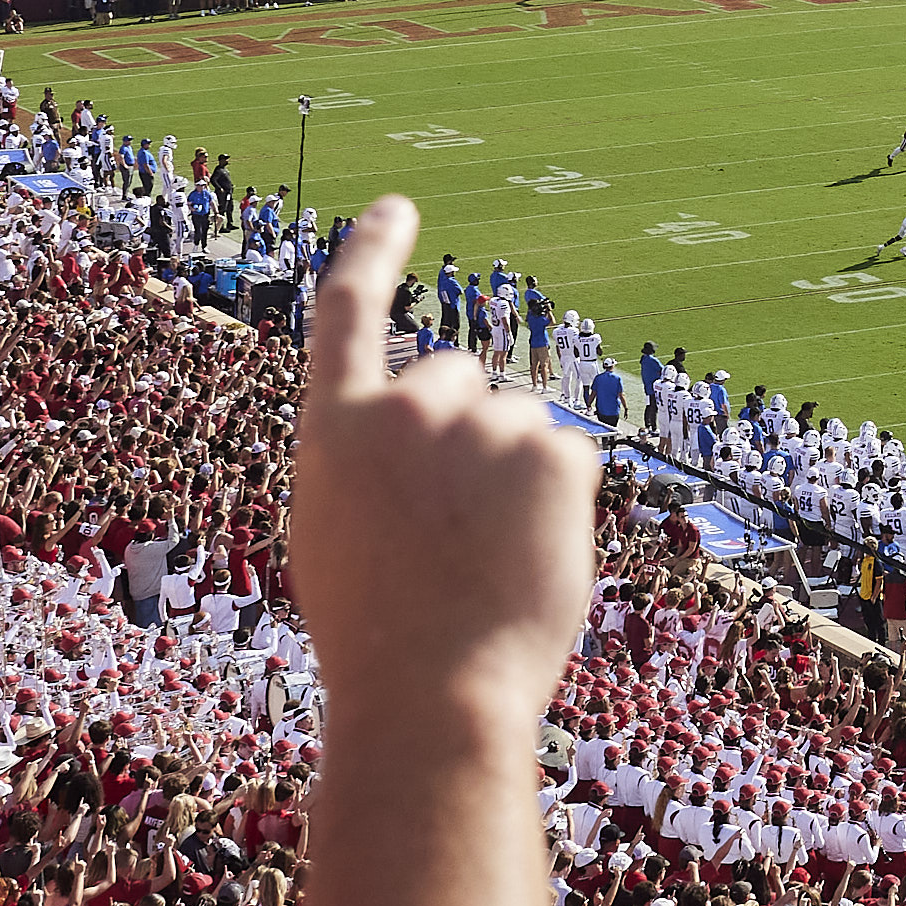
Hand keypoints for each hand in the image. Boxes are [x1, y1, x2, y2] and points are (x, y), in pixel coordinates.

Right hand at [290, 202, 597, 735]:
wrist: (431, 696)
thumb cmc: (379, 639)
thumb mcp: (339, 535)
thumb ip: (370, 466)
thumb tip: (425, 446)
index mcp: (337, 427)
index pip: (349, 311)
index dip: (373, 253)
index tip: (398, 209)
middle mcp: (407, 405)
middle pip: (458, 378)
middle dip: (466, 432)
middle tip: (453, 527)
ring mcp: (483, 424)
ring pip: (518, 425)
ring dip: (513, 477)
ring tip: (486, 560)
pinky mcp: (553, 453)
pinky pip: (568, 462)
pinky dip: (560, 508)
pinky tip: (528, 559)